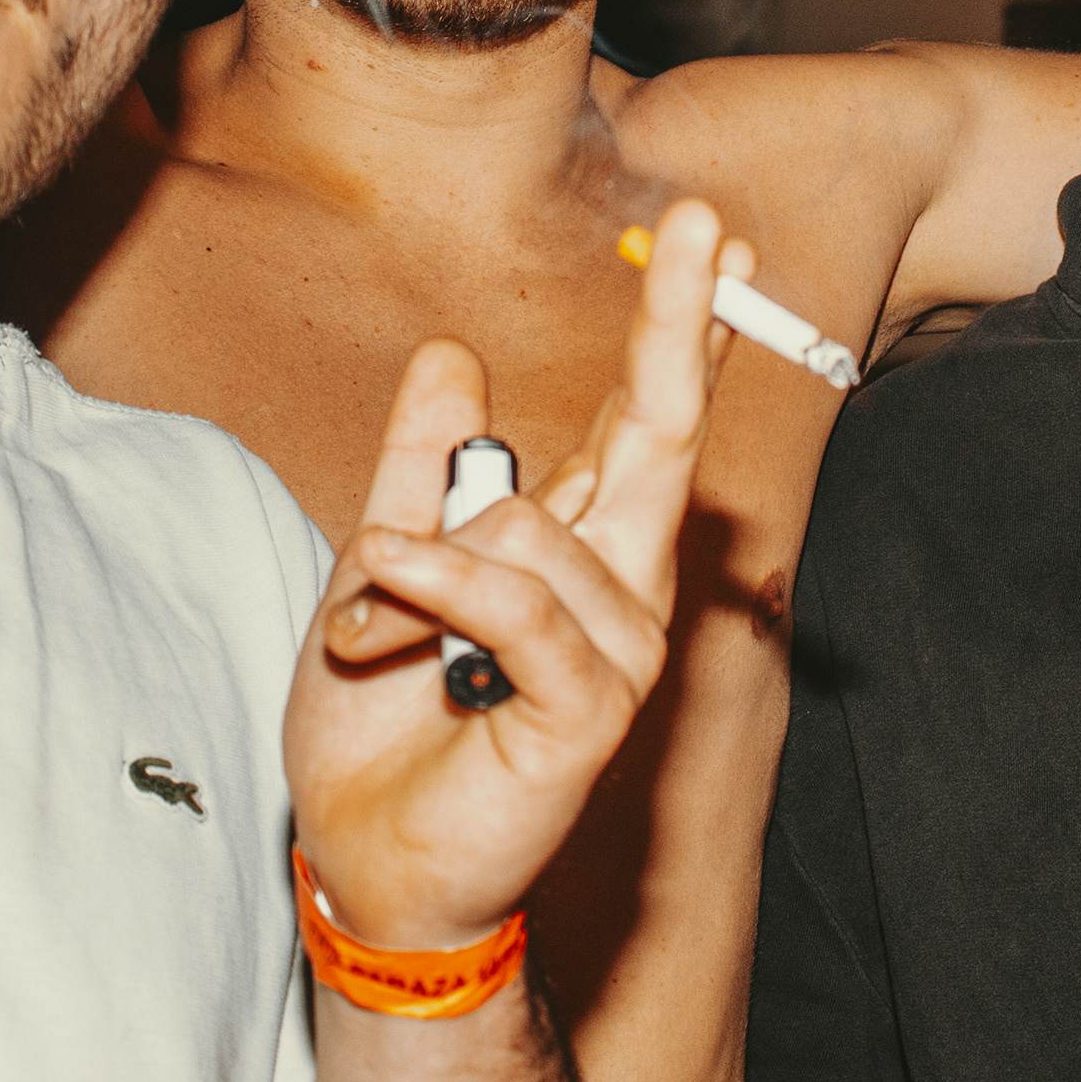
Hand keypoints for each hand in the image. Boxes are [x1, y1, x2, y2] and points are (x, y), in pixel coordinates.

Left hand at [284, 202, 733, 954]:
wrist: (370, 860)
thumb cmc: (383, 725)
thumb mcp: (379, 569)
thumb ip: (420, 469)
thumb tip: (453, 355)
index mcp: (582, 544)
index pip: (643, 416)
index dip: (680, 324)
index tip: (710, 235)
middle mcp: (620, 585)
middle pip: (661, 432)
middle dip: (679, 323)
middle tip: (702, 221)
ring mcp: (616, 647)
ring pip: (523, 527)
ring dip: (409, 568)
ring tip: (375, 638)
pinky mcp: (592, 706)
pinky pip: (516, 601)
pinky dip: (439, 585)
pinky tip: (388, 591)